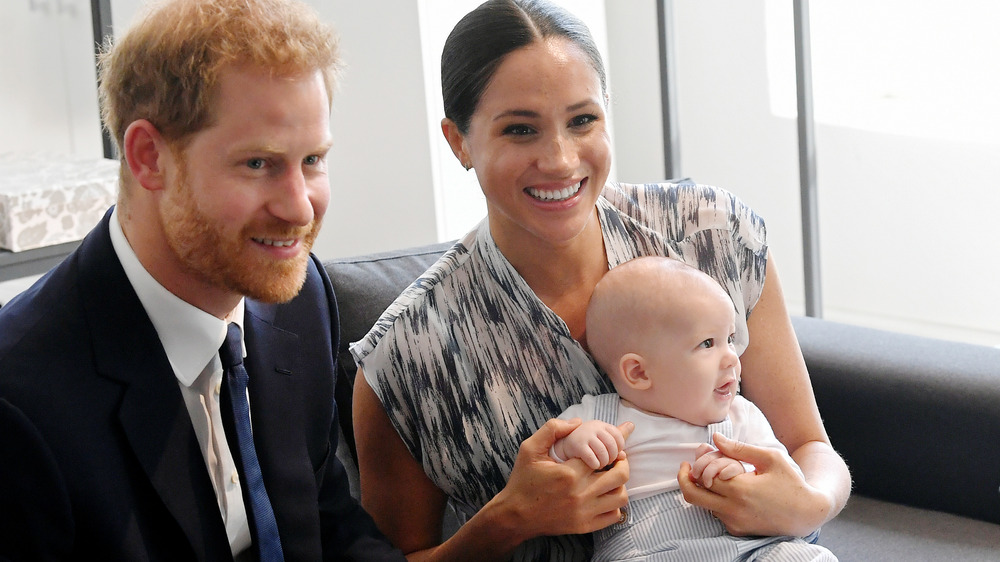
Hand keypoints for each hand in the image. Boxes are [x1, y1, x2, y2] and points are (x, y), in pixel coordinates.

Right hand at [493, 418, 633, 540]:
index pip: (604, 454)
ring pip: (621, 497)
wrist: (515, 515)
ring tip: (610, 477)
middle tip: (616, 458)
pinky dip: (615, 505)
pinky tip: (605, 496)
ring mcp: (584, 512)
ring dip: (620, 484)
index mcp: (569, 473)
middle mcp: (580, 494)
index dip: (613, 446)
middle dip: (622, 462)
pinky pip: (614, 516)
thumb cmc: (523, 480)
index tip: (615, 442)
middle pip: (620, 475)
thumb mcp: (530, 449)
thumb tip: (578, 422)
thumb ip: (552, 429)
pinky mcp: (585, 526)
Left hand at [678, 433, 828, 536]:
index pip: (702, 476)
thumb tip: (715, 438)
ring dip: (703, 490)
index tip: (700, 453)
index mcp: (740, 489)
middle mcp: (733, 509)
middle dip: (684, 479)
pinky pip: (716, 514)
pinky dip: (715, 501)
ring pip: (704, 505)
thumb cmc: (791, 482)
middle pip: (692, 495)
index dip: (698, 463)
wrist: (807, 513)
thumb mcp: (770, 458)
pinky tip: (728, 490)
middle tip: (687, 468)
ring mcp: (734, 522)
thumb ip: (739, 448)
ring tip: (716, 475)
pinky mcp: (738, 531)